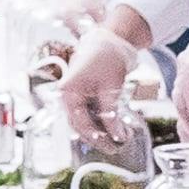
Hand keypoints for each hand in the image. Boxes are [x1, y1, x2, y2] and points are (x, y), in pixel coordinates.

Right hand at [53, 22, 148, 141]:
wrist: (111, 39)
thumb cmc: (108, 56)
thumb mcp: (111, 86)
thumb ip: (111, 112)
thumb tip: (117, 135)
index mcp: (68, 91)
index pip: (79, 122)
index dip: (95, 136)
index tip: (110, 145)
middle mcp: (68, 96)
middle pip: (79, 125)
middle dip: (98, 138)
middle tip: (115, 148)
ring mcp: (75, 97)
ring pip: (85, 122)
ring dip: (102, 131)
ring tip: (121, 138)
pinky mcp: (85, 97)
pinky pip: (91, 115)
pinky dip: (103, 122)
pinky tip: (117, 128)